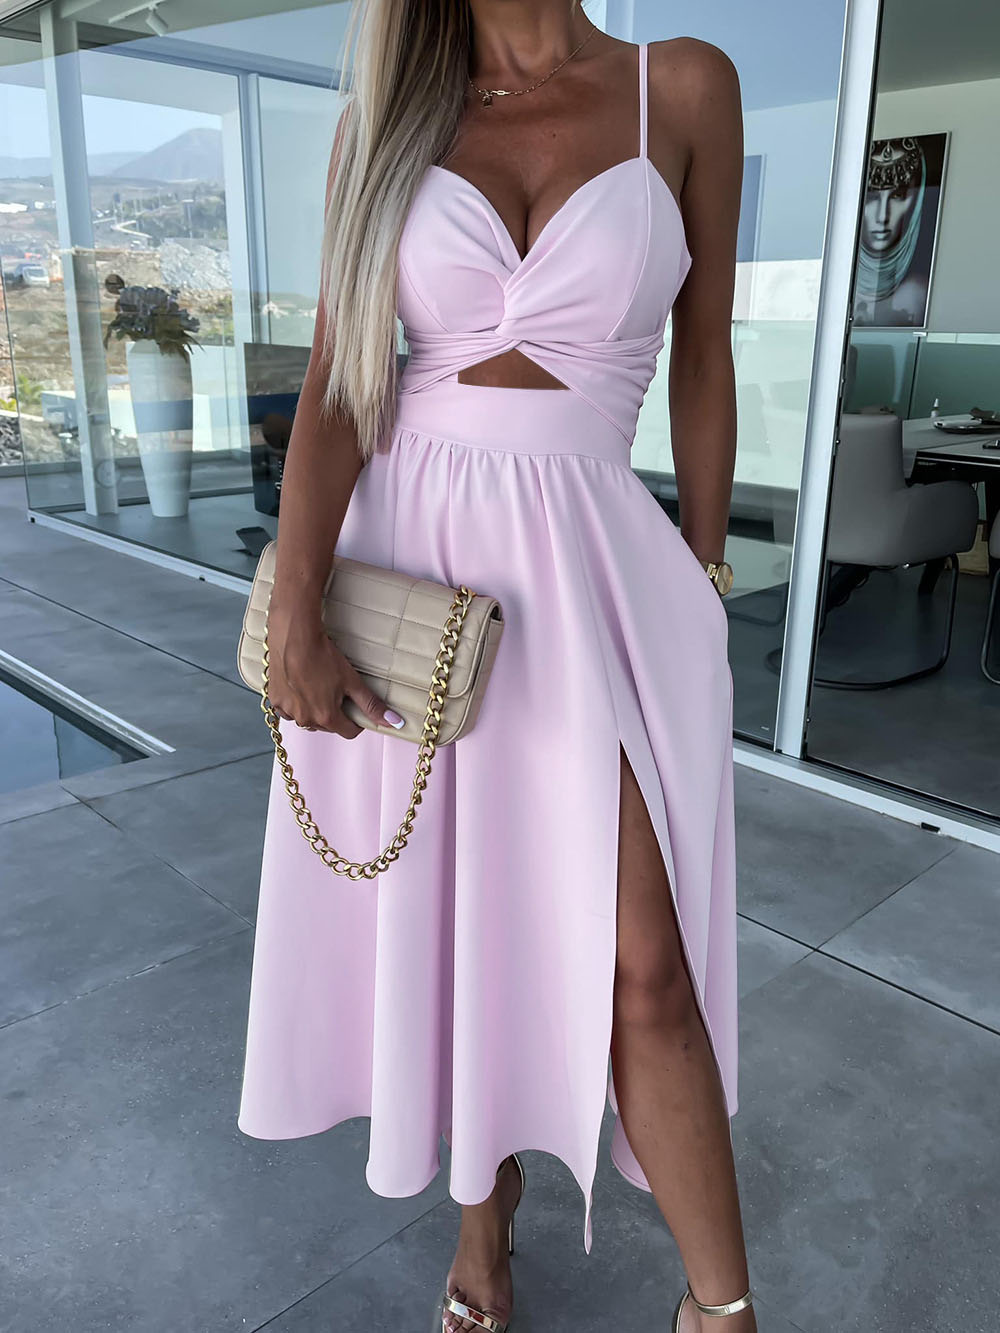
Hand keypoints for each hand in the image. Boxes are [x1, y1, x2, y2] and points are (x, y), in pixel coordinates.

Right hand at [264, 597, 404, 737]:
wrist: (294, 636)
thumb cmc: (323, 656)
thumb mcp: (352, 681)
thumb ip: (371, 705)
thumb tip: (394, 722)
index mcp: (326, 717)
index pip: (349, 732)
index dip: (356, 720)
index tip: (356, 707)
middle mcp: (305, 719)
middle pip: (328, 725)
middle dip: (335, 713)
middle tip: (336, 690)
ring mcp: (287, 711)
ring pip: (307, 719)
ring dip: (314, 709)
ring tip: (317, 685)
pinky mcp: (274, 700)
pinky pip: (289, 710)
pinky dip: (296, 702)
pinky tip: (300, 685)